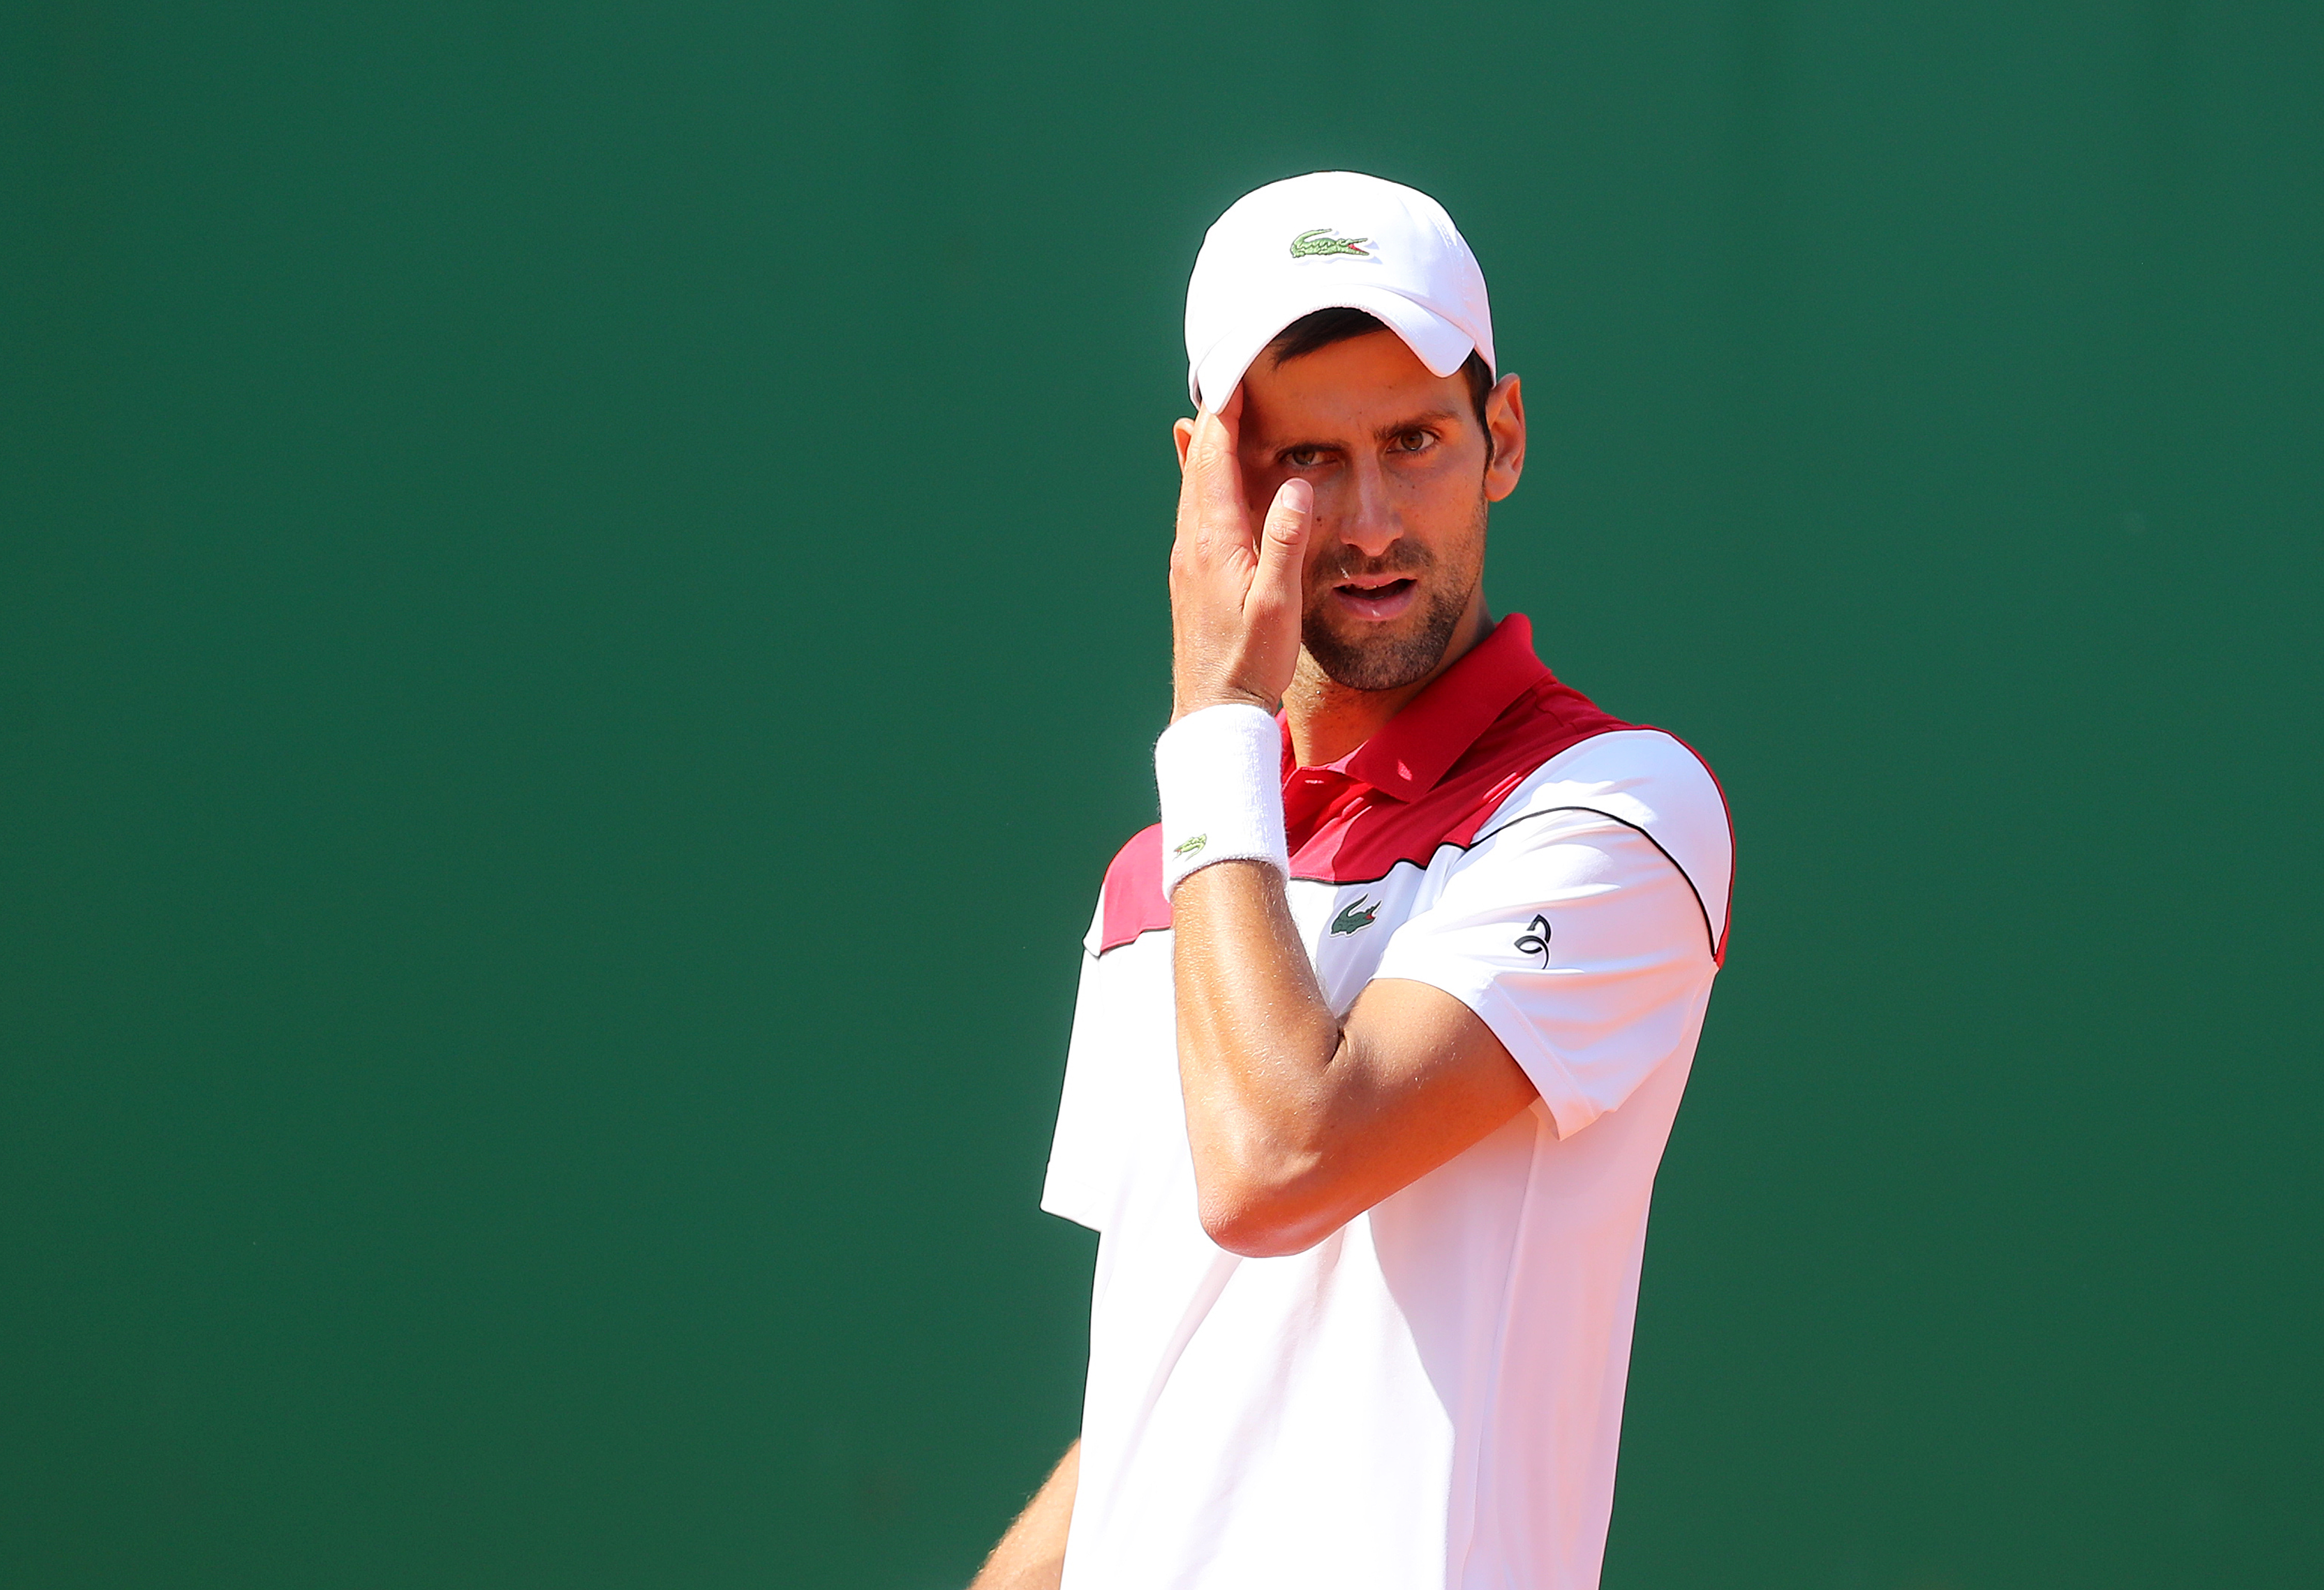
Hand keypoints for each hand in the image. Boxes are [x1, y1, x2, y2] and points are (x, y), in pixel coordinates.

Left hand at [1168, 389, 1312, 720]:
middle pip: (1197, 464)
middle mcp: (1192, 542)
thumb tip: (1296, 483)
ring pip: (1191, 486)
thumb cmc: (1251, 661)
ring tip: (1213, 414)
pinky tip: (1199, 477)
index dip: (1224, 415)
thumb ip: (1287, 541)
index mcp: (1214, 540)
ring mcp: (1187, 559)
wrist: (1215, 710)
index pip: (1214, 460)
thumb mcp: (1278, 603)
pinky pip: (1192, 510)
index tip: (1234, 375)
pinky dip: (1199, 479)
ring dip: (1203, 447)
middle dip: (1212, 419)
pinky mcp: (1189, 575)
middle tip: (1227, 379)